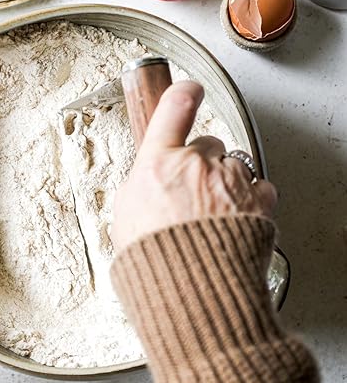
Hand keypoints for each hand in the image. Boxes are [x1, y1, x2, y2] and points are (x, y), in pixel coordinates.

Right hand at [112, 81, 276, 251]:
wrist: (192, 292)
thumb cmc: (155, 262)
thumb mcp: (125, 220)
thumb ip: (141, 188)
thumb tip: (148, 181)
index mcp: (158, 165)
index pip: (174, 108)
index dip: (183, 94)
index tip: (189, 90)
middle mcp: (196, 166)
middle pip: (207, 144)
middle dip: (201, 163)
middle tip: (192, 192)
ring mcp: (230, 182)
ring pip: (233, 166)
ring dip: (225, 183)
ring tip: (212, 216)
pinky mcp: (257, 202)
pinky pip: (257, 187)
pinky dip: (249, 200)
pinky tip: (234, 221)